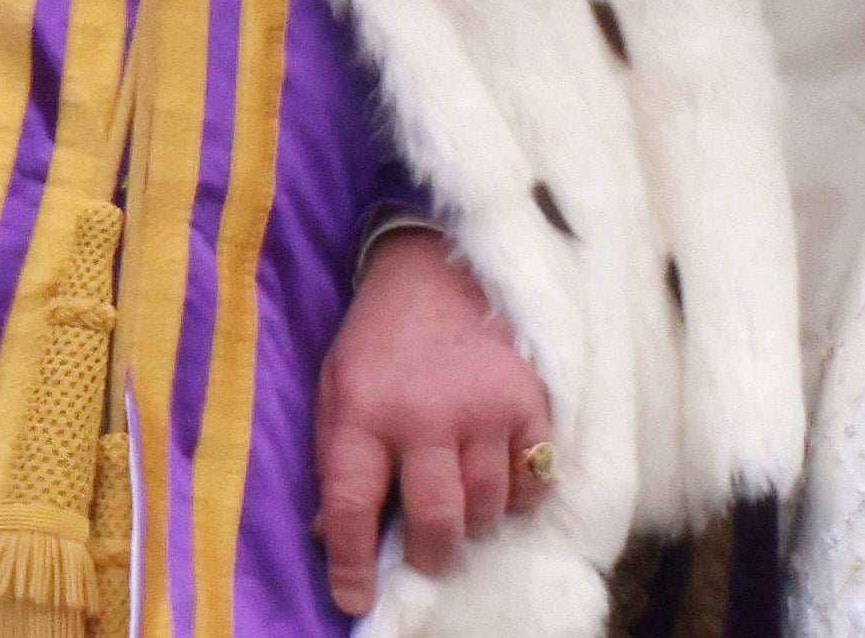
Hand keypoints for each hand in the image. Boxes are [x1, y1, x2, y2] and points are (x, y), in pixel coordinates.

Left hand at [313, 229, 552, 615]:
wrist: (435, 264)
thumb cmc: (379, 340)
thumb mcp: (336, 390)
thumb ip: (334, 461)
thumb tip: (331, 536)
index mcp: (363, 412)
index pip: (352, 507)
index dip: (351, 565)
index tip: (356, 600)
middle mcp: (424, 415)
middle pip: (435, 520)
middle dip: (429, 556)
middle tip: (427, 555)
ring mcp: (481, 407)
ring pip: (487, 507)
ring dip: (474, 522)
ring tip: (462, 503)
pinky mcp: (526, 398)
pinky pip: (533, 478)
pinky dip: (518, 494)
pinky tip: (500, 478)